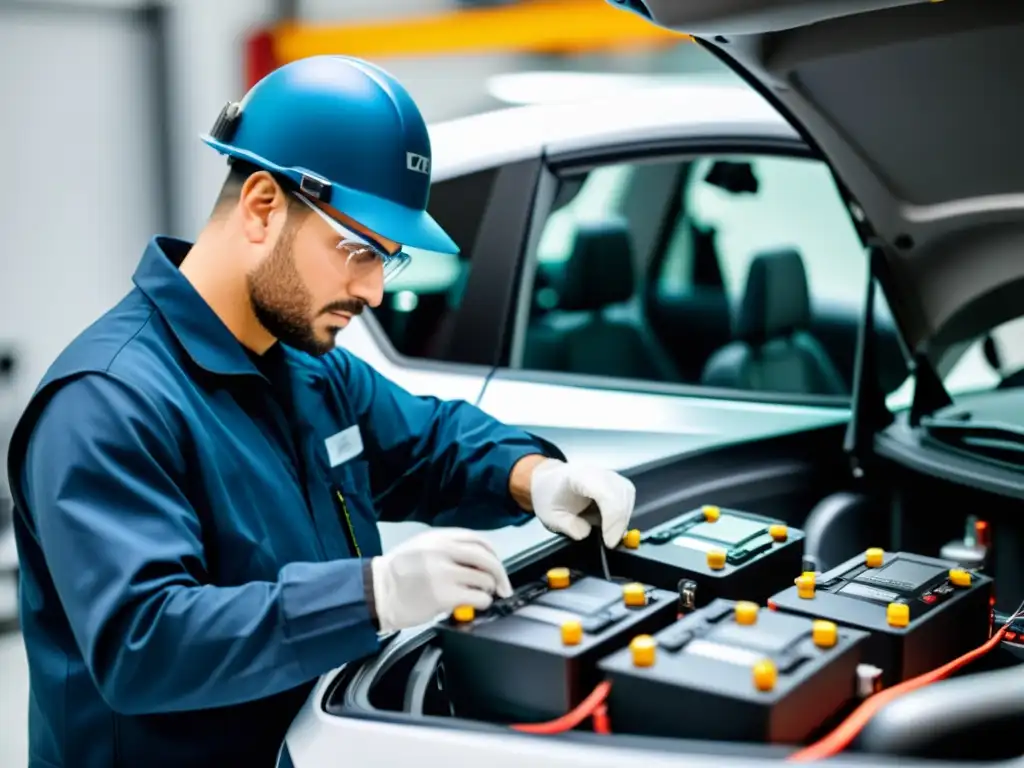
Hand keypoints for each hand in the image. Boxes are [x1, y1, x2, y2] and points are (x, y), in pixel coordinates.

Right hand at [370, 528, 512, 632]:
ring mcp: (443, 573)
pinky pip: (477, 597)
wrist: (377, 592)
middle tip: (503, 586)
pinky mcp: (443, 595)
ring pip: (484, 579)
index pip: (478, 540)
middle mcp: (442, 551)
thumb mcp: (421, 547)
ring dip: (488, 589)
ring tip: (481, 595)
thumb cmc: (397, 573)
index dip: (493, 554)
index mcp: (438, 538)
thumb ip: (448, 549)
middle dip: (500, 574)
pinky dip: (482, 602)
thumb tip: (476, 561)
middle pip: (486, 558)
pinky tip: (474, 604)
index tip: (497, 566)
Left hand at [529, 459, 634, 547]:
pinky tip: (612, 524)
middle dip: (619, 523)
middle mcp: (597, 471)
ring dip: (622, 519)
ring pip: (628, 495)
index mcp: (578, 476)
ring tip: (609, 533)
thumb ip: (570, 526)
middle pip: (621, 494)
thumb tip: (588, 532)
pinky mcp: (617, 482)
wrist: (550, 482)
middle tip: (609, 542)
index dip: (612, 518)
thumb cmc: (549, 496)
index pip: (605, 493)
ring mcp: (609, 474)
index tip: (608, 541)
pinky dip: (623, 514)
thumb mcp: (550, 517)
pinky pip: (628, 497)